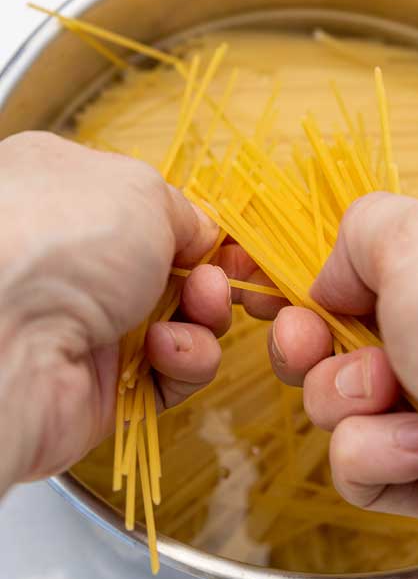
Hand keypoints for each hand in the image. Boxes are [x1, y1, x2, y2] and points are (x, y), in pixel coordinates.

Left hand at [0, 132, 231, 491]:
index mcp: (66, 195)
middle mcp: (72, 262)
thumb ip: (183, 211)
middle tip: (208, 283)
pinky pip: (171, 376)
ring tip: (193, 314)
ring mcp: (84, 326)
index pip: (147, 214)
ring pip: (181, 325)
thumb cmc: (64, 239)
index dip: (197, 231)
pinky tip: (164, 351)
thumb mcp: (141, 190)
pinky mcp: (101, 387)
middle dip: (208, 278)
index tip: (232, 245)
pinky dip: (185, 363)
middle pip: (173, 273)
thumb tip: (199, 238)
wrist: (2, 338)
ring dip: (204, 319)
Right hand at [269, 180, 417, 578]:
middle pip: (345, 336)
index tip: (283, 298)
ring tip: (397, 396)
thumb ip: (362, 232)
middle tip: (318, 348)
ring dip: (351, 401)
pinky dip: (382, 458)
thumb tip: (335, 276)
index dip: (319, 284)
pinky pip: (370, 470)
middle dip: (315, 346)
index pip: (372, 263)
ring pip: (347, 405)